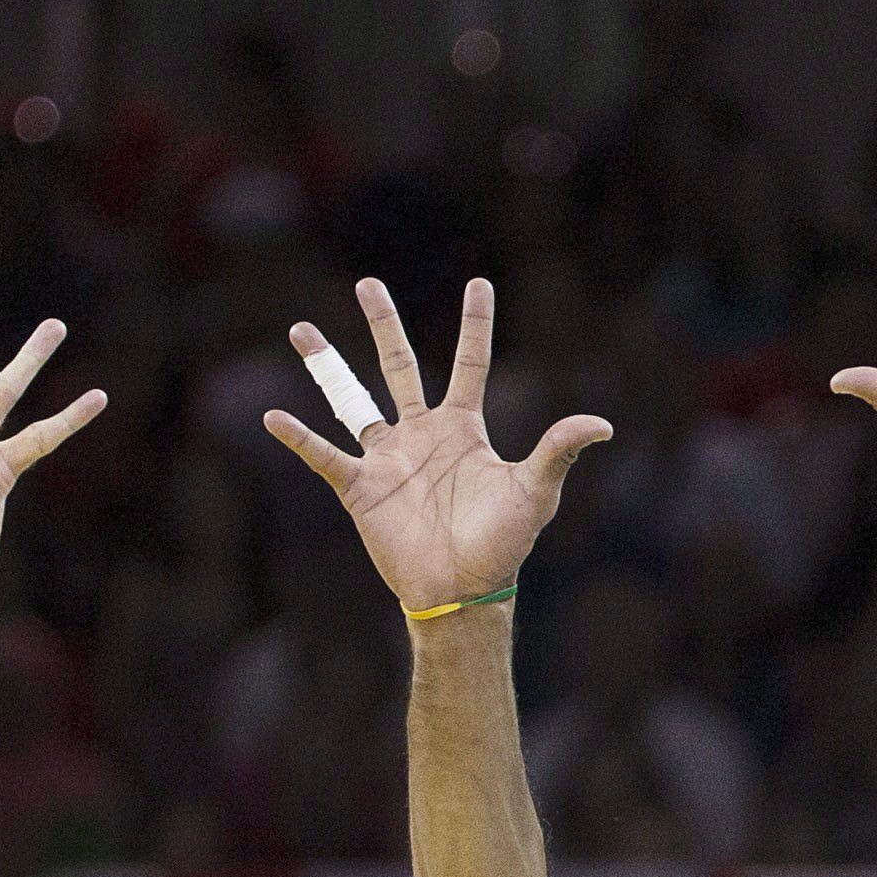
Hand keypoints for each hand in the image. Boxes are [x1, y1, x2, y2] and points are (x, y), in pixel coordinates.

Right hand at [263, 277, 610, 613]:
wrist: (461, 593)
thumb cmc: (501, 546)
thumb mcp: (534, 493)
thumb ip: (557, 452)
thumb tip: (603, 424)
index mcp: (463, 428)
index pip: (470, 363)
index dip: (475, 324)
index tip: (479, 283)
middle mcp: (421, 434)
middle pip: (399, 367)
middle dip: (384, 325)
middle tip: (368, 284)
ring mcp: (388, 458)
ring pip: (351, 400)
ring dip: (326, 365)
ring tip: (300, 329)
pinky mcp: (361, 487)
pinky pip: (325, 456)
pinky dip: (299, 438)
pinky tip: (273, 416)